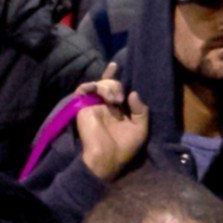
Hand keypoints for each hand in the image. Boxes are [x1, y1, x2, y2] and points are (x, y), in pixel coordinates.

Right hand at [72, 65, 148, 180]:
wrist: (107, 158)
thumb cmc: (125, 146)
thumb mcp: (140, 128)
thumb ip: (140, 110)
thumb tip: (133, 93)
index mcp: (118, 110)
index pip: (116, 89)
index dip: (114, 76)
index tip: (116, 65)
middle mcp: (105, 105)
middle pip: (109, 84)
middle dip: (116, 86)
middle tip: (119, 100)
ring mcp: (93, 105)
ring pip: (99, 85)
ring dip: (108, 87)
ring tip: (114, 100)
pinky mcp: (82, 107)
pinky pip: (82, 90)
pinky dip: (88, 86)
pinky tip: (95, 89)